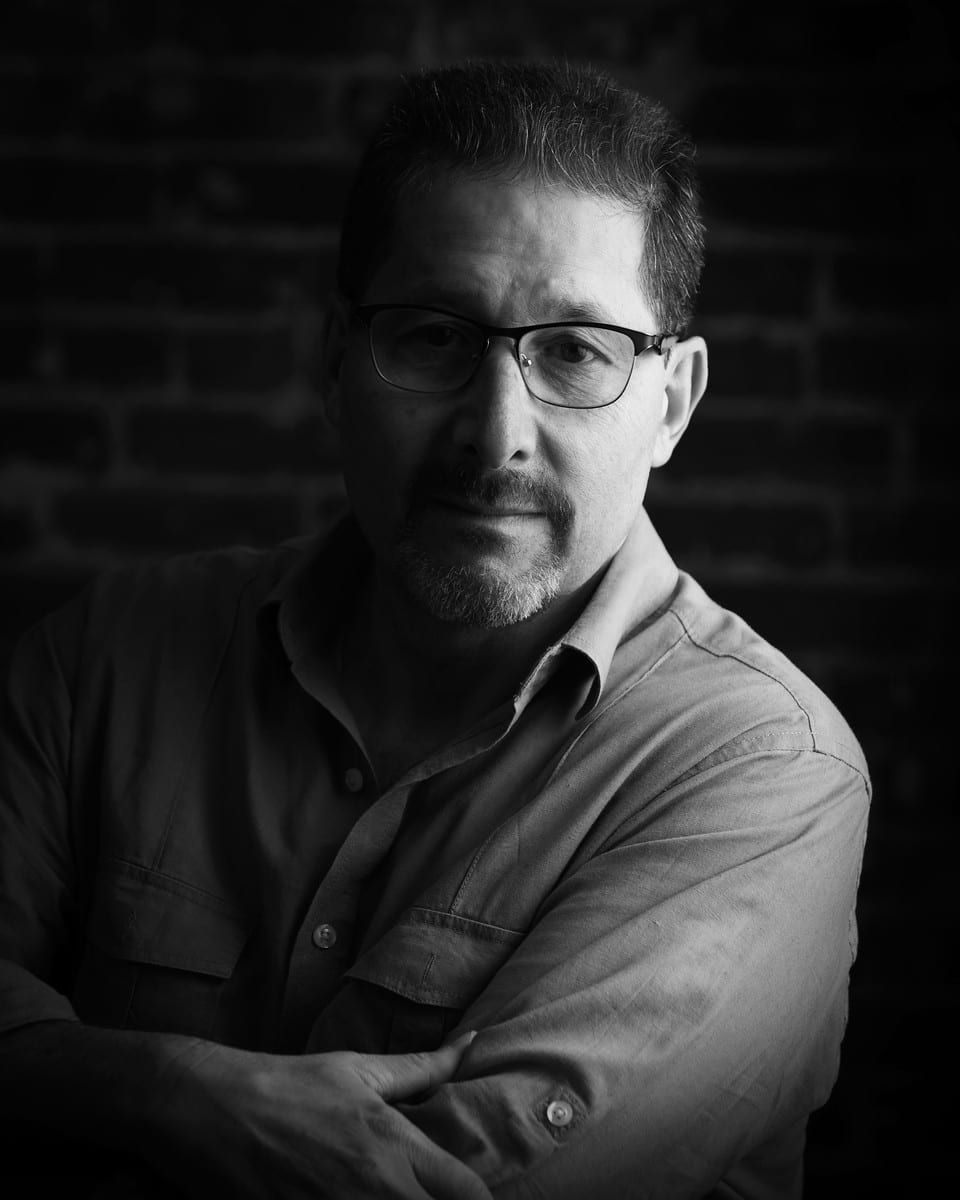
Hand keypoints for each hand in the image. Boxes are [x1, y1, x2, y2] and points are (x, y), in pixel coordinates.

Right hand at [141, 1030, 491, 1199]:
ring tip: (392, 1197)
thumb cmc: (289, 1084)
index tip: (466, 1193)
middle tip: (431, 1195)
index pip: (470, 1194)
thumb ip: (423, 1067)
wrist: (208, 1109)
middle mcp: (376, 1192)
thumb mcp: (359, 1069)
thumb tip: (471, 1043)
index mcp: (395, 1148)